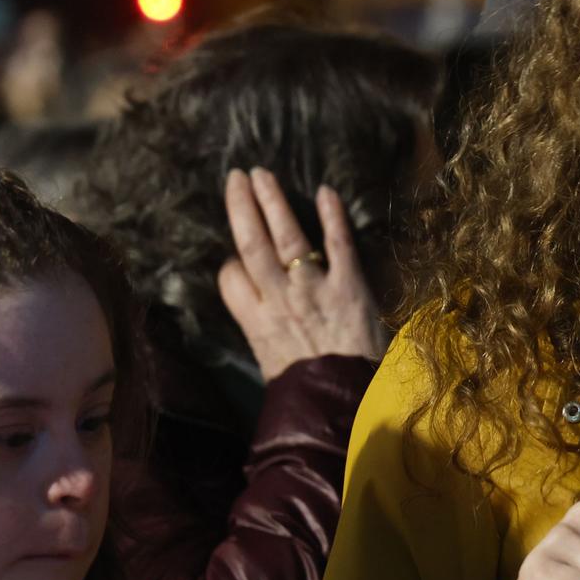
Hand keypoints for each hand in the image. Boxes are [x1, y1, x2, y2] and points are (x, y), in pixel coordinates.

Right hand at [218, 167, 388, 381]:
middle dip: (242, 207)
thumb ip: (261, 331)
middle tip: (236, 177)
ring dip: (273, 201)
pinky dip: (332, 216)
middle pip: (252, 244)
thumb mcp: (271, 364)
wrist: (349, 405)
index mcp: (256, 322)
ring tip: (262, 175)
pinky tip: (325, 192)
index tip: (236, 254)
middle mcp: (279, 299)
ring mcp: (314, 289)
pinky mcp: (349, 285)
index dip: (231, 263)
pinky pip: (338, 243)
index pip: (230, 278)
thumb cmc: (311, 392)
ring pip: (286, 236)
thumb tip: (254, 308)